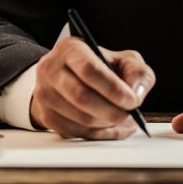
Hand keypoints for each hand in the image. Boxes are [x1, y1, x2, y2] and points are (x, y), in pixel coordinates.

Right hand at [29, 37, 153, 139]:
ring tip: (124, 121)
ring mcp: (45, 95)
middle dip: (111, 111)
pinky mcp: (47, 117)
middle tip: (130, 117)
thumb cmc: (102, 67)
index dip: (113, 89)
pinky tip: (112, 127)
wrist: (71, 77)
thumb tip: (136, 94)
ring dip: (107, 124)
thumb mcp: (124, 60)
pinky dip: (99, 134)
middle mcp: (51, 70)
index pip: (89, 70)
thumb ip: (137, 73)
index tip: (132, 101)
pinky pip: (76, 132)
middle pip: (81, 96)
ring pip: (80, 118)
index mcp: (70, 49)